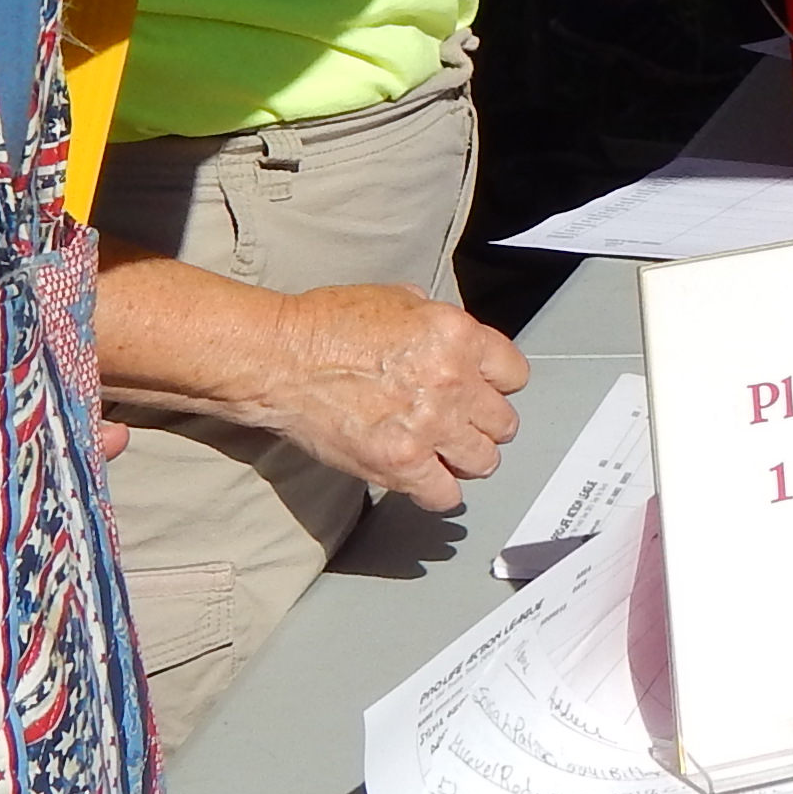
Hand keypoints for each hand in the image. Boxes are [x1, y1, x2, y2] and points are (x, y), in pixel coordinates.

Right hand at [234, 283, 529, 498]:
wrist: (279, 358)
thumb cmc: (323, 326)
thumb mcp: (395, 298)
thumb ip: (435, 320)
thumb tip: (449, 338)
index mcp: (457, 336)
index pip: (514, 374)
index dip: (497, 385)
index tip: (485, 393)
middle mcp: (452, 382)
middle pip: (503, 422)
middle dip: (483, 424)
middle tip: (462, 425)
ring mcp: (429, 426)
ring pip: (483, 461)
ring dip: (465, 459)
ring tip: (445, 454)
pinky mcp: (401, 464)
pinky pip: (445, 495)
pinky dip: (437, 492)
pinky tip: (425, 479)